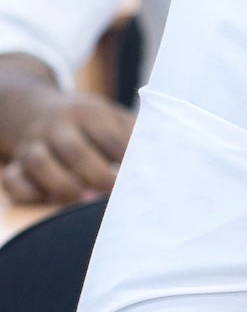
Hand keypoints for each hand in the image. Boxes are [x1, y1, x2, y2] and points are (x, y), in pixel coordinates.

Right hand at [0, 93, 132, 204]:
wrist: (40, 110)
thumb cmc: (93, 124)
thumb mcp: (115, 119)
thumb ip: (136, 136)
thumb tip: (166, 161)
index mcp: (88, 113)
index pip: (109, 137)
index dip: (126, 160)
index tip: (141, 179)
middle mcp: (57, 126)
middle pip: (75, 151)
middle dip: (97, 176)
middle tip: (115, 196)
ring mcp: (33, 144)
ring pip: (40, 164)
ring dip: (64, 186)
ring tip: (85, 202)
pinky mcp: (15, 163)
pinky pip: (12, 179)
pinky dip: (28, 193)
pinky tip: (49, 201)